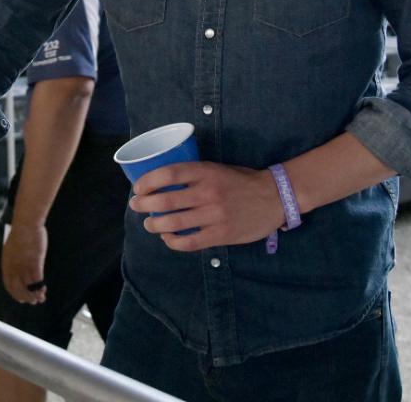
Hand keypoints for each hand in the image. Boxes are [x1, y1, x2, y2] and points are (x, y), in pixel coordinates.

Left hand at [0, 222, 47, 304]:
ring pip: (29, 287)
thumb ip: (13, 261)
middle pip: (18, 289)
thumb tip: (17, 269)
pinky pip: (37, 281)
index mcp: (6, 264)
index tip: (21, 299)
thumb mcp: (11, 249)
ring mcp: (24, 266)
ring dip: (35, 295)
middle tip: (33, 302)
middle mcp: (13, 268)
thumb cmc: (21, 234)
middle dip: (26, 298)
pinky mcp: (35, 263)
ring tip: (41, 298)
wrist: (26, 224)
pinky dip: (40, 287)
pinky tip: (44, 289)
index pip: (8, 285)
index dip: (15, 294)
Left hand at [129, 161, 284, 251]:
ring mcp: (214, 215)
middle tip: (136, 205)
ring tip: (149, 224)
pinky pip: (189, 242)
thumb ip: (194, 175)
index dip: (147, 181)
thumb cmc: (242, 181)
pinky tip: (168, 238)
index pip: (168, 174)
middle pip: (166, 201)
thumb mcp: (217, 168)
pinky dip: (173, 241)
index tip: (137, 188)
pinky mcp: (220, 234)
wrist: (274, 197)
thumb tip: (161, 183)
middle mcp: (208, 192)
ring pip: (173, 224)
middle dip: (144, 205)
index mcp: (206, 171)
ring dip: (154, 225)